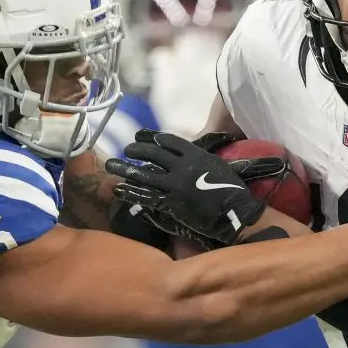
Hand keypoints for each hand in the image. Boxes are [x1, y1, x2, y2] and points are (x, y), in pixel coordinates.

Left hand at [105, 130, 284, 245]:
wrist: (236, 212)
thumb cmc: (232, 189)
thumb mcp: (218, 165)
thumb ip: (201, 159)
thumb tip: (192, 155)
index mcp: (195, 154)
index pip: (168, 141)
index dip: (151, 137)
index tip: (140, 135)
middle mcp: (182, 166)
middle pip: (152, 154)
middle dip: (136, 150)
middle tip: (126, 149)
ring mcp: (175, 185)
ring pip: (144, 174)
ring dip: (125, 168)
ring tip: (111, 164)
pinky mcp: (171, 203)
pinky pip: (146, 196)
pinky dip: (130, 192)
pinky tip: (118, 189)